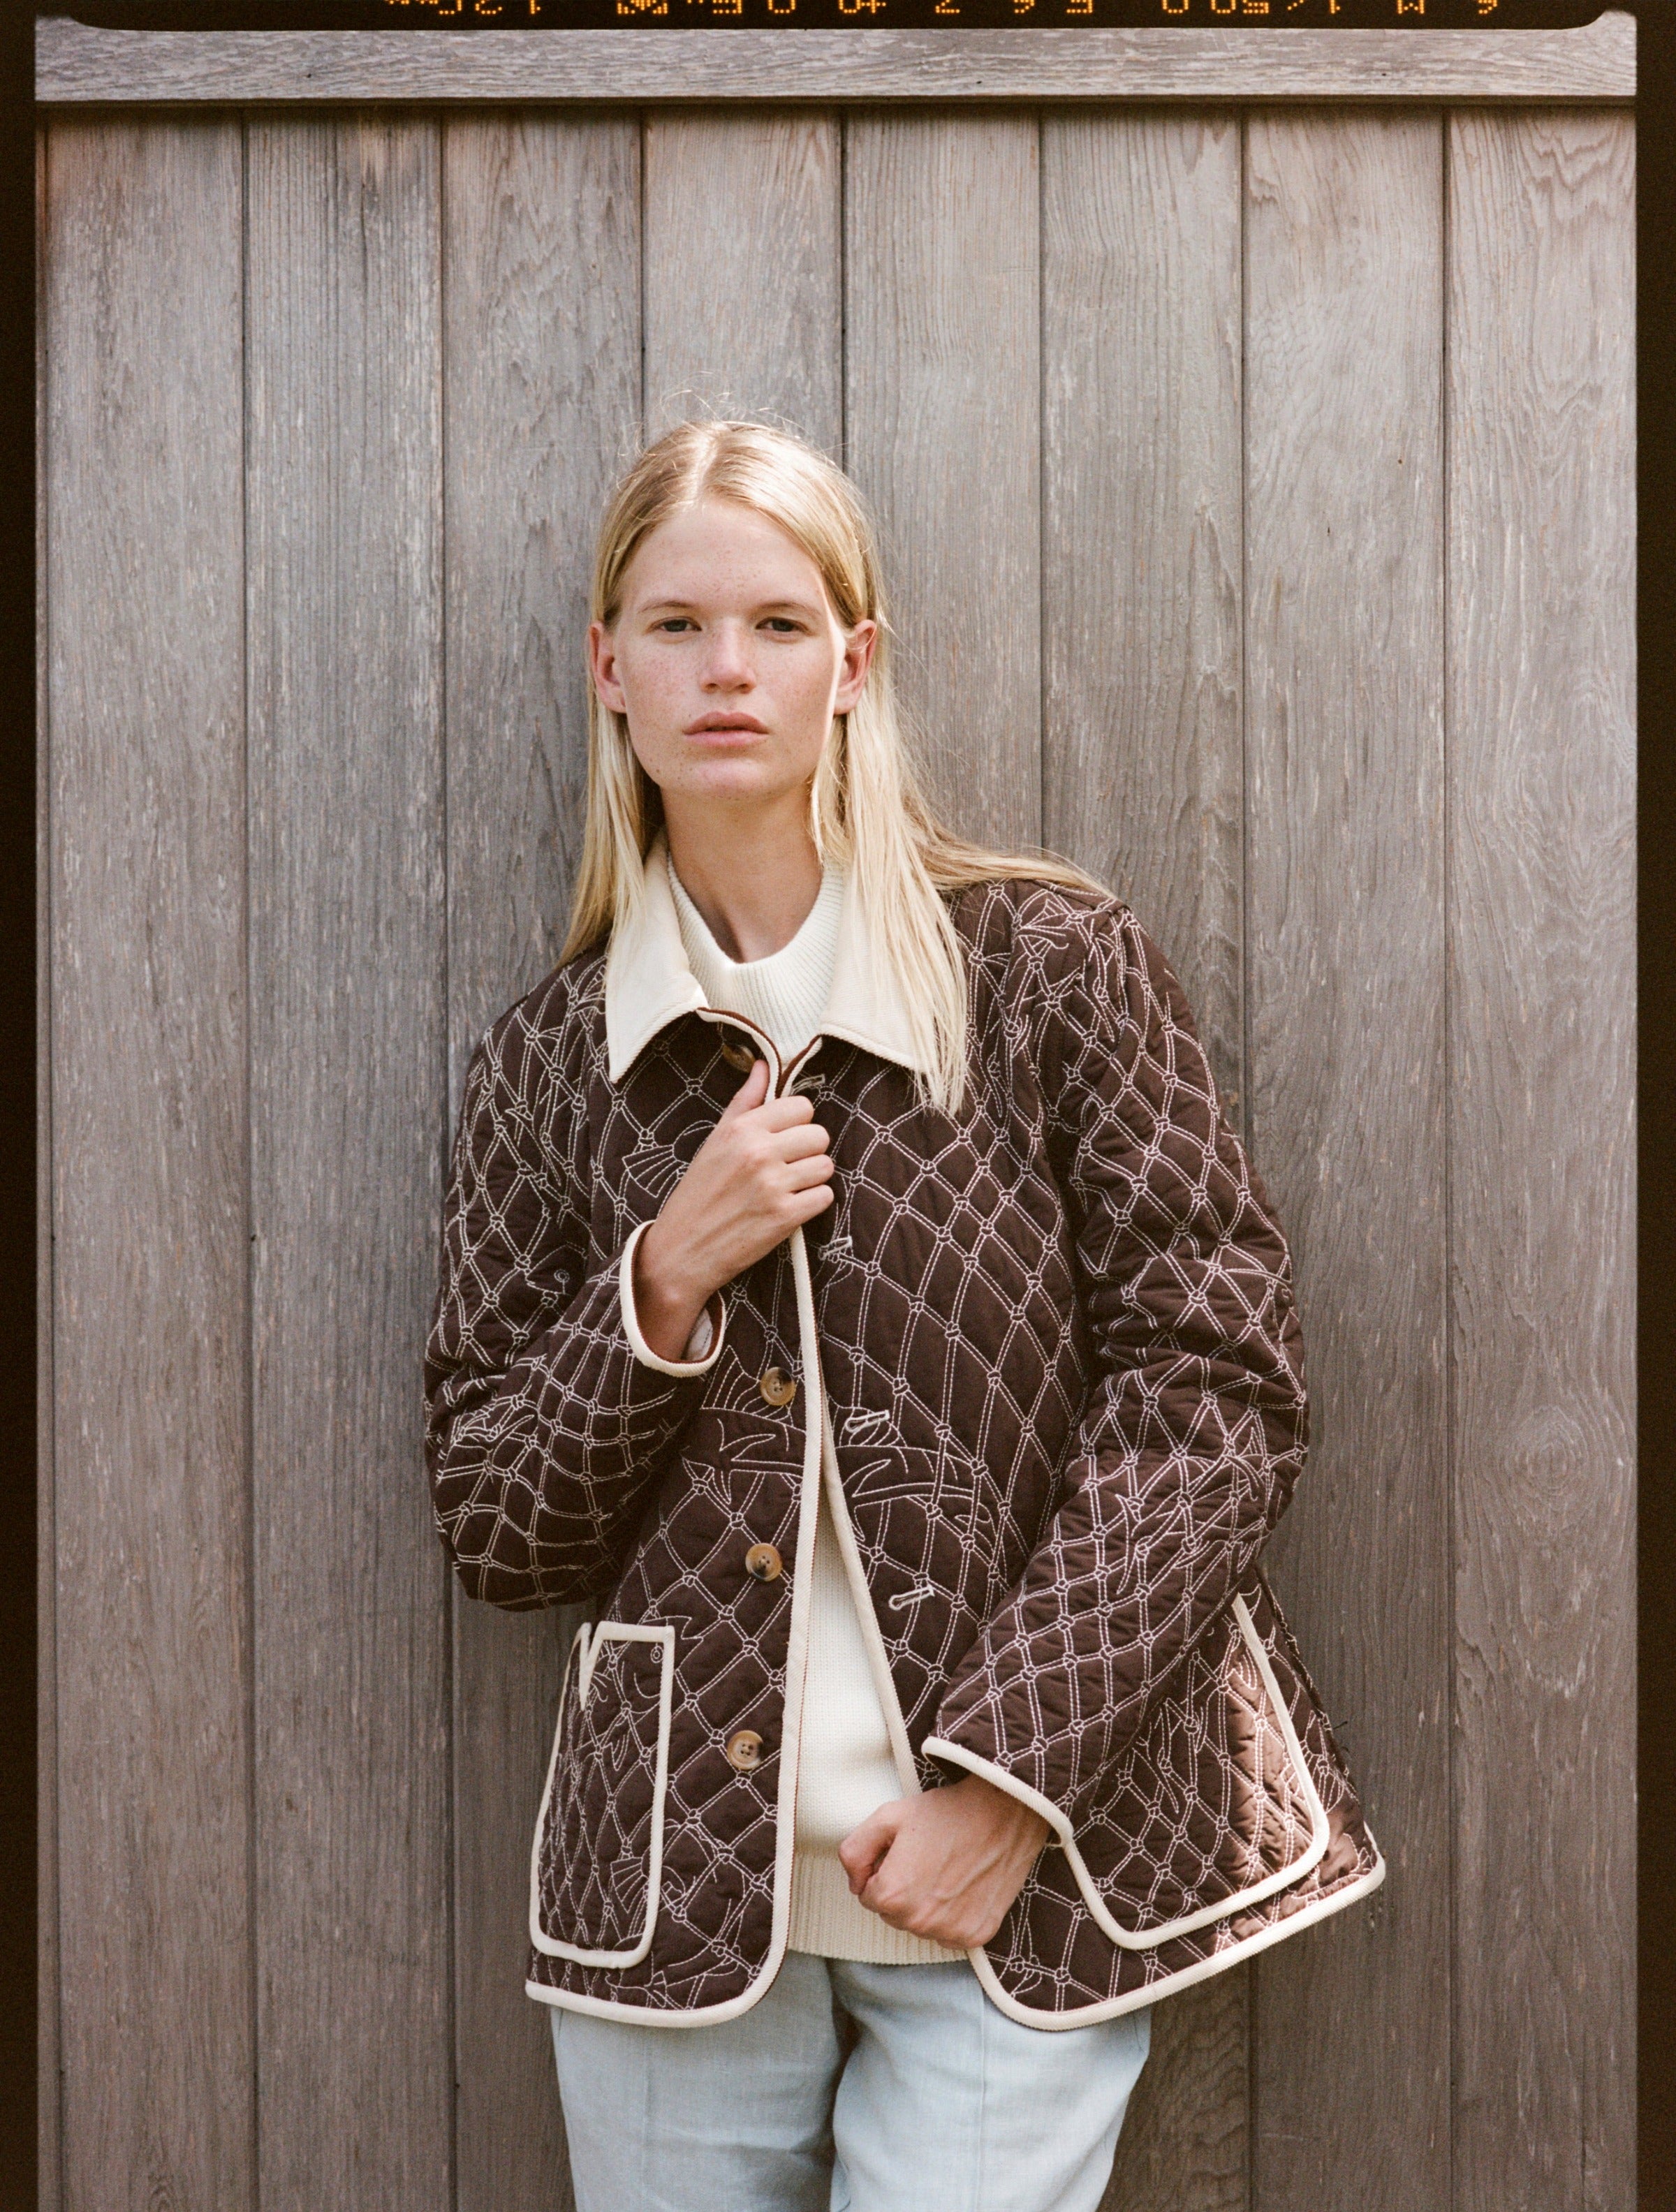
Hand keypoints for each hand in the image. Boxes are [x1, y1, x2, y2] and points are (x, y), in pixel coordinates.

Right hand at [632, 1059, 832, 1360]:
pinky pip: (825, 1197)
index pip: (801, 1106)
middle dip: (808, 1150)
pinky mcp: (784, 1217)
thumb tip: (762, 1065)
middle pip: (819, 1135)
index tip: (784, 1138)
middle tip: (787, 1166)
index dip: (797, 1123)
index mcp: (741, 1129)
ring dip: (812, 1178)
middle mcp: (758, 1152)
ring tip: (787, 1187)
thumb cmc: (699, 1192)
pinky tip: (790, 1207)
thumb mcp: (715, 1140)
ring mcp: (773, 1184)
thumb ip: (744, 1102)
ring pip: (826, 1166)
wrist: (682, 1249)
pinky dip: (813, 1203)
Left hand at [837, 1775, 1050, 1949]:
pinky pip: (950, 1934)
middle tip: (926, 1857)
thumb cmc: (946, 1812)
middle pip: (893, 1914)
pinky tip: (964, 1885)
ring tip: (947, 1868)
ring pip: (921, 1925)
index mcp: (892, 1895)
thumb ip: (855, 1851)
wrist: (1005, 1813)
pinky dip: (953, 1915)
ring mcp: (950, 1932)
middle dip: (902, 1889)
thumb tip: (855, 1884)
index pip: (868, 1895)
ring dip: (926, 1905)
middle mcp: (918, 1922)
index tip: (904, 1852)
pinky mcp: (977, 1935)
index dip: (883, 1870)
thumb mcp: (888, 1816)